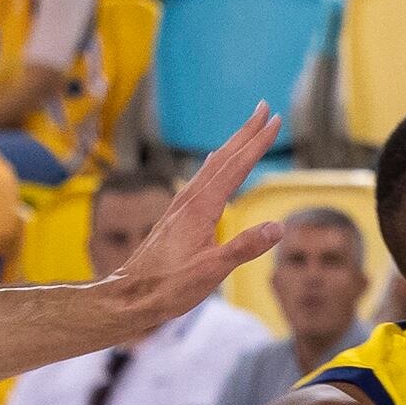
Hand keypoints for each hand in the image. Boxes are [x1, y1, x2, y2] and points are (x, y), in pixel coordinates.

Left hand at [106, 105, 285, 332]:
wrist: (127, 296)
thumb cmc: (167, 287)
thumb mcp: (212, 271)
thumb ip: (244, 247)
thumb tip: (278, 228)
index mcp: (200, 208)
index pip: (236, 167)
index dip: (257, 143)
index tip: (275, 121)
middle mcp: (189, 200)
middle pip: (223, 157)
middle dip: (246, 132)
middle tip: (265, 108)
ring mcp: (180, 207)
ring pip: (211, 166)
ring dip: (232, 145)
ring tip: (247, 131)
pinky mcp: (176, 217)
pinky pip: (202, 179)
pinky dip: (216, 163)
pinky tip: (214, 164)